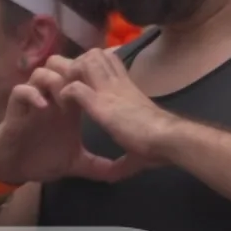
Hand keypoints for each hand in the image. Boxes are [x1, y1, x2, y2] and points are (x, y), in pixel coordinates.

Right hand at [0, 68, 130, 189]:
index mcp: (69, 106)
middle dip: (75, 74)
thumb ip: (99, 166)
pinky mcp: (16, 108)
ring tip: (65, 102)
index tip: (108, 92)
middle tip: (85, 90)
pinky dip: (32, 94)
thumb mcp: (77, 163)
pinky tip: (44, 107)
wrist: (14, 168)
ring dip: (55, 82)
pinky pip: (21, 90)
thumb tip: (122, 174)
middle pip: (64, 67)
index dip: (95, 79)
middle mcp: (52, 98)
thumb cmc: (43, 159)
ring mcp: (34, 100)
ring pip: (42, 72)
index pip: (84, 79)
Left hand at [52, 48, 181, 163]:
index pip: (108, 59)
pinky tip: (64, 107)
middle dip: (77, 64)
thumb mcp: (139, 149)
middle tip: (69, 84)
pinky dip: (65, 94)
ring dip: (70, 75)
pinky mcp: (100, 102)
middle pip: (93, 54)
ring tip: (66, 94)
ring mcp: (108, 90)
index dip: (93, 64)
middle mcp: (117, 83)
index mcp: (127, 89)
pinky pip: (74, 87)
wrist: (167, 139)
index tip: (84, 81)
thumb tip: (117, 176)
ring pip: (82, 62)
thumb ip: (124, 160)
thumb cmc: (159, 143)